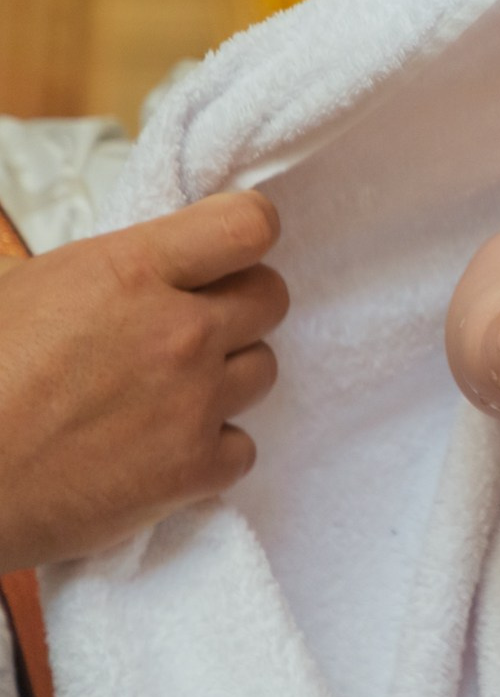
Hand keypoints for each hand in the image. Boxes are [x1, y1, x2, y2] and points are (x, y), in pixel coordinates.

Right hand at [0, 191, 287, 569]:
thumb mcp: (30, 287)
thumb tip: (155, 265)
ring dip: (226, 377)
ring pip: (263, 370)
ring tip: (166, 393)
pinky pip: (243, 448)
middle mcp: (179, 332)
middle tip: (191, 327)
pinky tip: (163, 449)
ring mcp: (193, 402)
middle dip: (239, 307)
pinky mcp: (192, 470)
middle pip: (271, 298)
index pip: (250, 225)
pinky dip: (211, 452)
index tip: (229, 251)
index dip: (246, 234)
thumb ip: (114, 269)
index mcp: (133, 271)